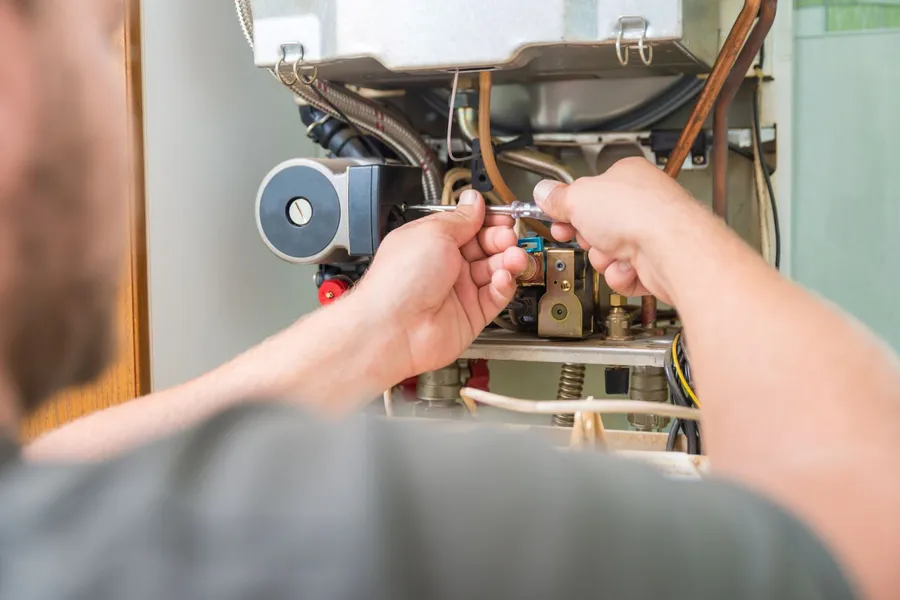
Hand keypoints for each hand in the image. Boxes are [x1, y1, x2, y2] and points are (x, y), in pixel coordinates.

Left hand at [355, 190, 527, 377]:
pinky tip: (503, 278)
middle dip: (501, 239)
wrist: (393, 328)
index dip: (488, 221)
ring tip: (513, 257)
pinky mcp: (471, 315)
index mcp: (432, 242)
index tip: (503, 217)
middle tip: (508, 237)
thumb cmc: (399, 281)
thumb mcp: (433, 233)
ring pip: (494, 271)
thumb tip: (474, 201)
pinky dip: (504, 285)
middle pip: (485, 247)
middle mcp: (445, 266)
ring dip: (508, 261)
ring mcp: (458, 291)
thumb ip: (461, 218)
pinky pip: (496, 296)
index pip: (468, 226)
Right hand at [533, 157, 704, 304]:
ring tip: (614, 251)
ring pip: (607, 254)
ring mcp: (651, 233)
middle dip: (587, 237)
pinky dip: (621, 275)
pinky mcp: (656, 263)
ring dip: (603, 258)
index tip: (556, 215)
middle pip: (596, 226)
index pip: (589, 191)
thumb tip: (543, 192)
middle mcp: (642, 203)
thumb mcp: (578, 198)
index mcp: (626, 176)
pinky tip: (629, 267)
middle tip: (587, 234)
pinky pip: (623, 274)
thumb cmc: (638, 214)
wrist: (671, 250)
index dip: (569, 207)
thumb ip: (557, 198)